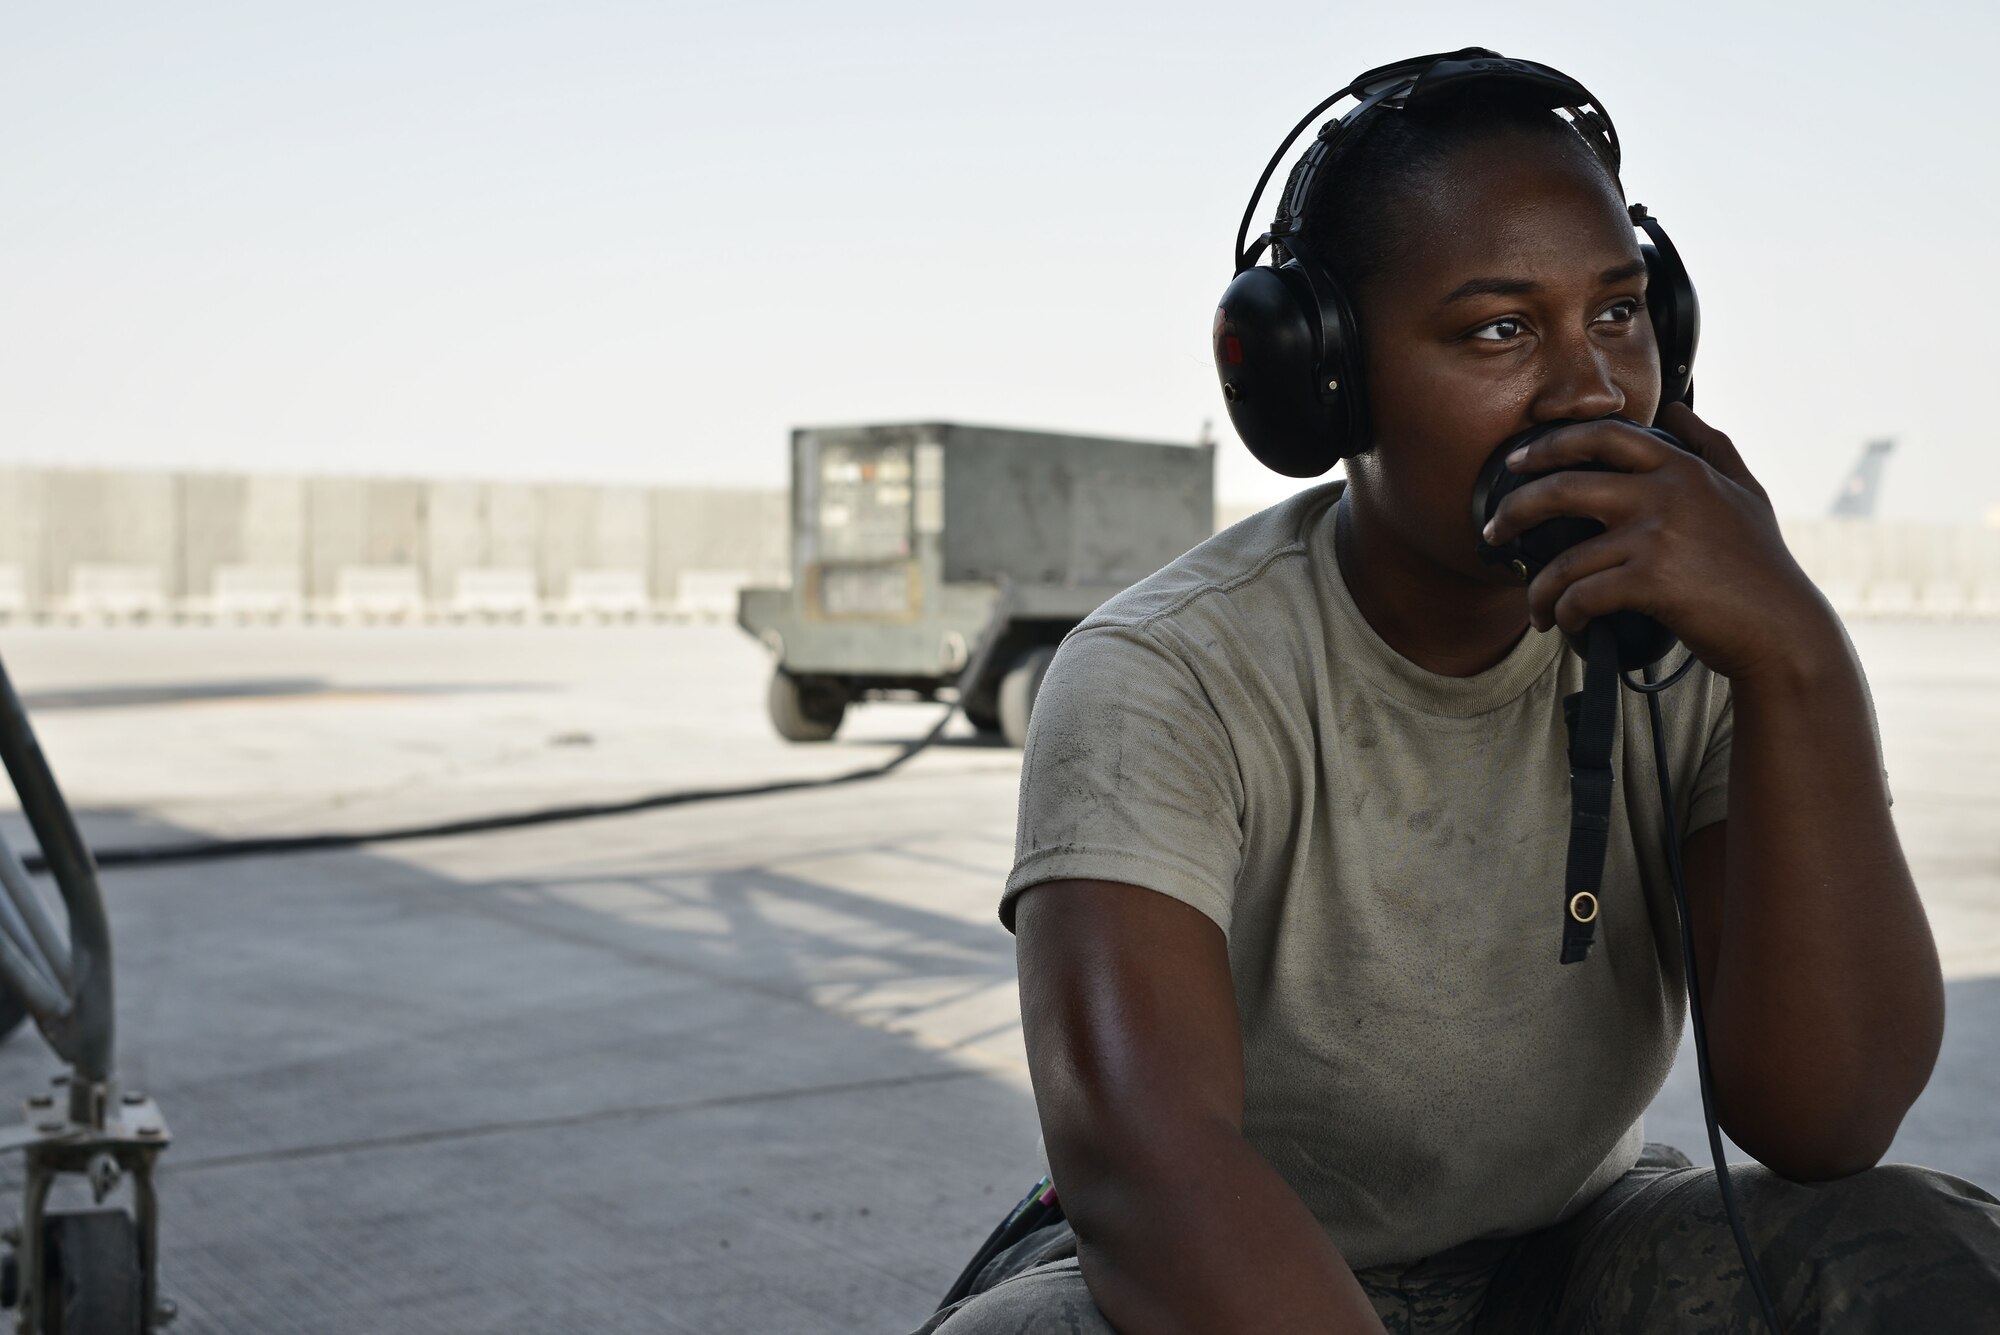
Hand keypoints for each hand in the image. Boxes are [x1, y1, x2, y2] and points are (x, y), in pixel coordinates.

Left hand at [1481, 403, 1836, 680]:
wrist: (1781, 630)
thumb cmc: (1760, 565)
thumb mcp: (1744, 492)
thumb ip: (1710, 446)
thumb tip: (1678, 408)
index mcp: (1681, 467)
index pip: (1602, 436)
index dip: (1551, 444)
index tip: (1518, 460)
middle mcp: (1666, 492)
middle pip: (1563, 485)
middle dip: (1514, 508)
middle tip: (1493, 530)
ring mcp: (1658, 536)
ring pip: (1565, 558)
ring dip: (1538, 589)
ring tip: (1535, 608)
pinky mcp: (1652, 581)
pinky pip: (1581, 595)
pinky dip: (1564, 613)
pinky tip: (1565, 624)